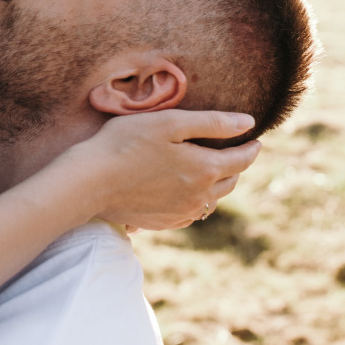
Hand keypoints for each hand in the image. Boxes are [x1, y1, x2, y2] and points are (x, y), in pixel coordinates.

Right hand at [62, 110, 259, 230]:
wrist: (89, 182)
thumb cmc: (126, 143)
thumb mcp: (170, 123)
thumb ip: (212, 122)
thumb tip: (248, 122)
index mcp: (205, 170)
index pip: (242, 160)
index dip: (251, 147)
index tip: (255, 139)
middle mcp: (200, 197)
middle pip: (230, 182)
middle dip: (236, 166)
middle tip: (235, 152)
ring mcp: (182, 214)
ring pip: (212, 200)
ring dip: (216, 184)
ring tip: (210, 169)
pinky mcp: (165, 223)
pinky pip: (191, 212)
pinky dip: (196, 199)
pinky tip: (184, 188)